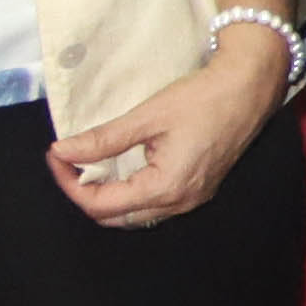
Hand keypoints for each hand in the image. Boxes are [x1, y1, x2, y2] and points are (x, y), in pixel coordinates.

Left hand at [52, 43, 286, 227]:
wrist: (249, 88)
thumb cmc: (203, 98)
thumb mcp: (148, 116)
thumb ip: (103, 139)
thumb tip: (63, 151)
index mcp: (165, 188)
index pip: (101, 205)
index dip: (70, 183)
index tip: (55, 155)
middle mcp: (178, 203)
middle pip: (115, 218)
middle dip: (84, 193)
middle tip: (67, 160)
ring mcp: (190, 199)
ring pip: (134, 215)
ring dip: (106, 195)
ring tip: (88, 163)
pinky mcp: (197, 189)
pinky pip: (152, 204)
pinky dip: (128, 191)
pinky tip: (119, 166)